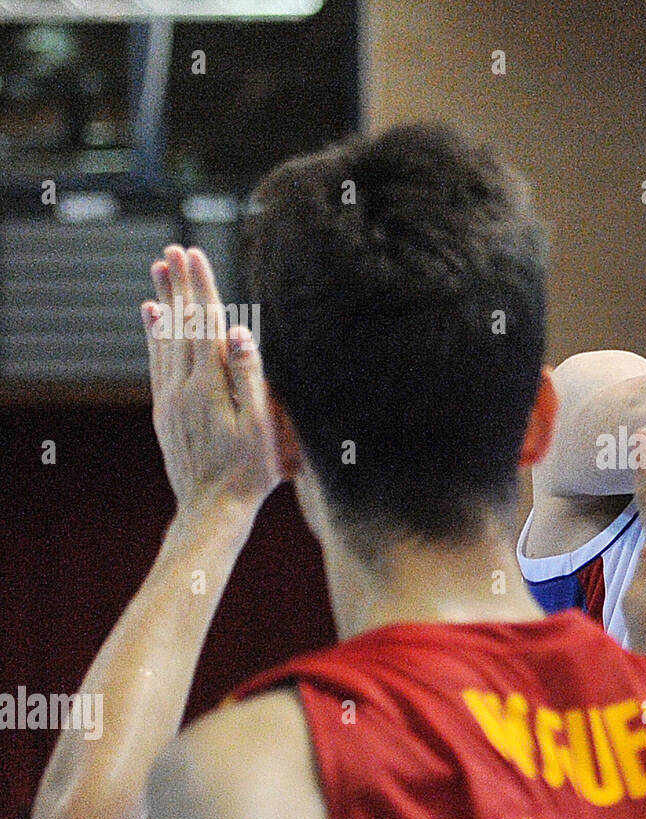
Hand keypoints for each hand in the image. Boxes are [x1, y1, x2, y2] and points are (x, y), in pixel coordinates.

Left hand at [144, 245, 281, 522]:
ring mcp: (170, 399)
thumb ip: (250, 378)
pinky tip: (152, 316)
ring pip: (165, 339)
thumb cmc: (250, 472)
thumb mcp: (261, 428)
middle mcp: (184, 387)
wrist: (213, 510)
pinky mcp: (165, 411)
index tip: (195, 254)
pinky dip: (154, 333)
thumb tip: (241, 333)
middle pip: (181, 324)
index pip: (205, 325)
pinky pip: (158, 361)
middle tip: (175, 249)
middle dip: (180, 285)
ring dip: (164, 301)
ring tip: (160, 270)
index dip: (200, 288)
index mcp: (210, 386)